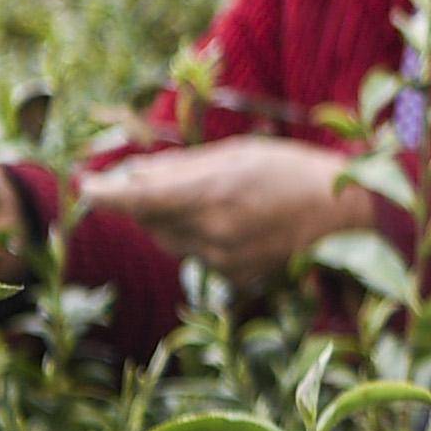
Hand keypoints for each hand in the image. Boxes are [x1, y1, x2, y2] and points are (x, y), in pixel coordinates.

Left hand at [81, 139, 371, 291]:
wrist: (345, 215)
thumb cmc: (291, 170)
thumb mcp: (237, 153)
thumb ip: (181, 167)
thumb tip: (131, 173)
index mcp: (214, 192)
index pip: (141, 199)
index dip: (107, 196)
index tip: (85, 188)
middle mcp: (214, 231)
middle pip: (151, 221)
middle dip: (146, 202)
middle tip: (155, 180)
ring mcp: (224, 259)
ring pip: (171, 241)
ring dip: (173, 221)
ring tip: (209, 199)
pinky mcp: (234, 277)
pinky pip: (196, 257)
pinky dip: (199, 239)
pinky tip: (232, 223)